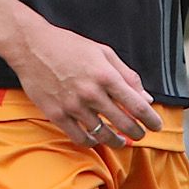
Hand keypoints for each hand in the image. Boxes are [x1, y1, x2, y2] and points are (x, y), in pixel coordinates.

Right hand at [2, 19, 165, 148]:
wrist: (32, 46)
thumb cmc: (69, 46)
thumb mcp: (103, 52)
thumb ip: (127, 75)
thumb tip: (145, 97)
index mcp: (105, 75)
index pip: (137, 105)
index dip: (151, 119)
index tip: (156, 125)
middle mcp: (91, 92)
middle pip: (123, 123)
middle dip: (137, 133)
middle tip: (140, 135)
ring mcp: (73, 105)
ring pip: (103, 134)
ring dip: (116, 141)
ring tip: (120, 140)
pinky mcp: (56, 114)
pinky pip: (79, 137)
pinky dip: (91, 142)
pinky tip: (95, 139)